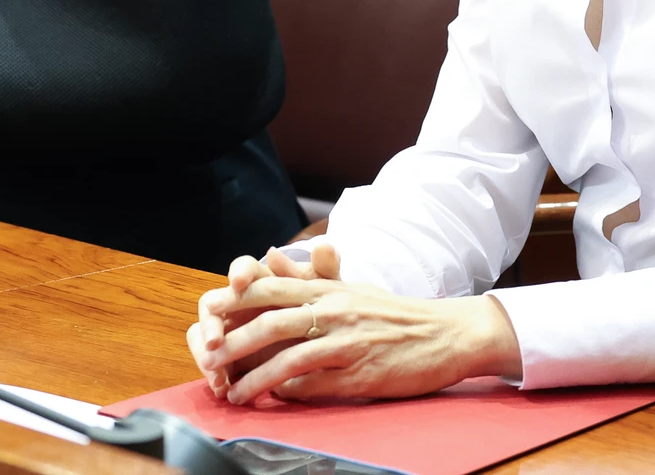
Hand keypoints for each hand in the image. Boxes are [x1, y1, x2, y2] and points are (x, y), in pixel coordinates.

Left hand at [192, 271, 522, 405]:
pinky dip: (290, 393)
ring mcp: (349, 343)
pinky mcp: (362, 373)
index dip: (234, 300)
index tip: (208, 313)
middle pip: (271, 323)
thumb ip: (310, 276)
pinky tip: (276, 399)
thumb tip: (270, 256)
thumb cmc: (394, 314)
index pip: (270, 288)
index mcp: (330, 289)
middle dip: (232, 343)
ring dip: (254, 378)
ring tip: (233, 392)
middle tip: (207, 359)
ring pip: (289, 359)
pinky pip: (315, 385)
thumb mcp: (352, 288)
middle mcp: (335, 311)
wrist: (447, 334)